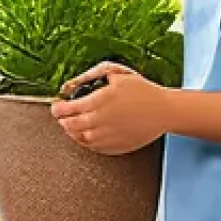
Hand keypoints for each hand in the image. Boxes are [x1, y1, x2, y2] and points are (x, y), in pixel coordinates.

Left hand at [51, 61, 172, 154]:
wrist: (164, 111)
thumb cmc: (142, 90)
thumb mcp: (115, 72)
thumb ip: (88, 76)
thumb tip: (68, 85)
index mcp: (97, 102)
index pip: (65, 110)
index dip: (56, 109)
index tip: (56, 106)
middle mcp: (99, 121)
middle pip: (68, 126)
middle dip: (63, 119)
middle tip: (64, 114)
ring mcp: (106, 137)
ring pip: (78, 138)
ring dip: (72, 130)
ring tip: (76, 122)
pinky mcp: (114, 147)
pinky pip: (91, 147)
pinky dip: (85, 140)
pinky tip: (88, 132)